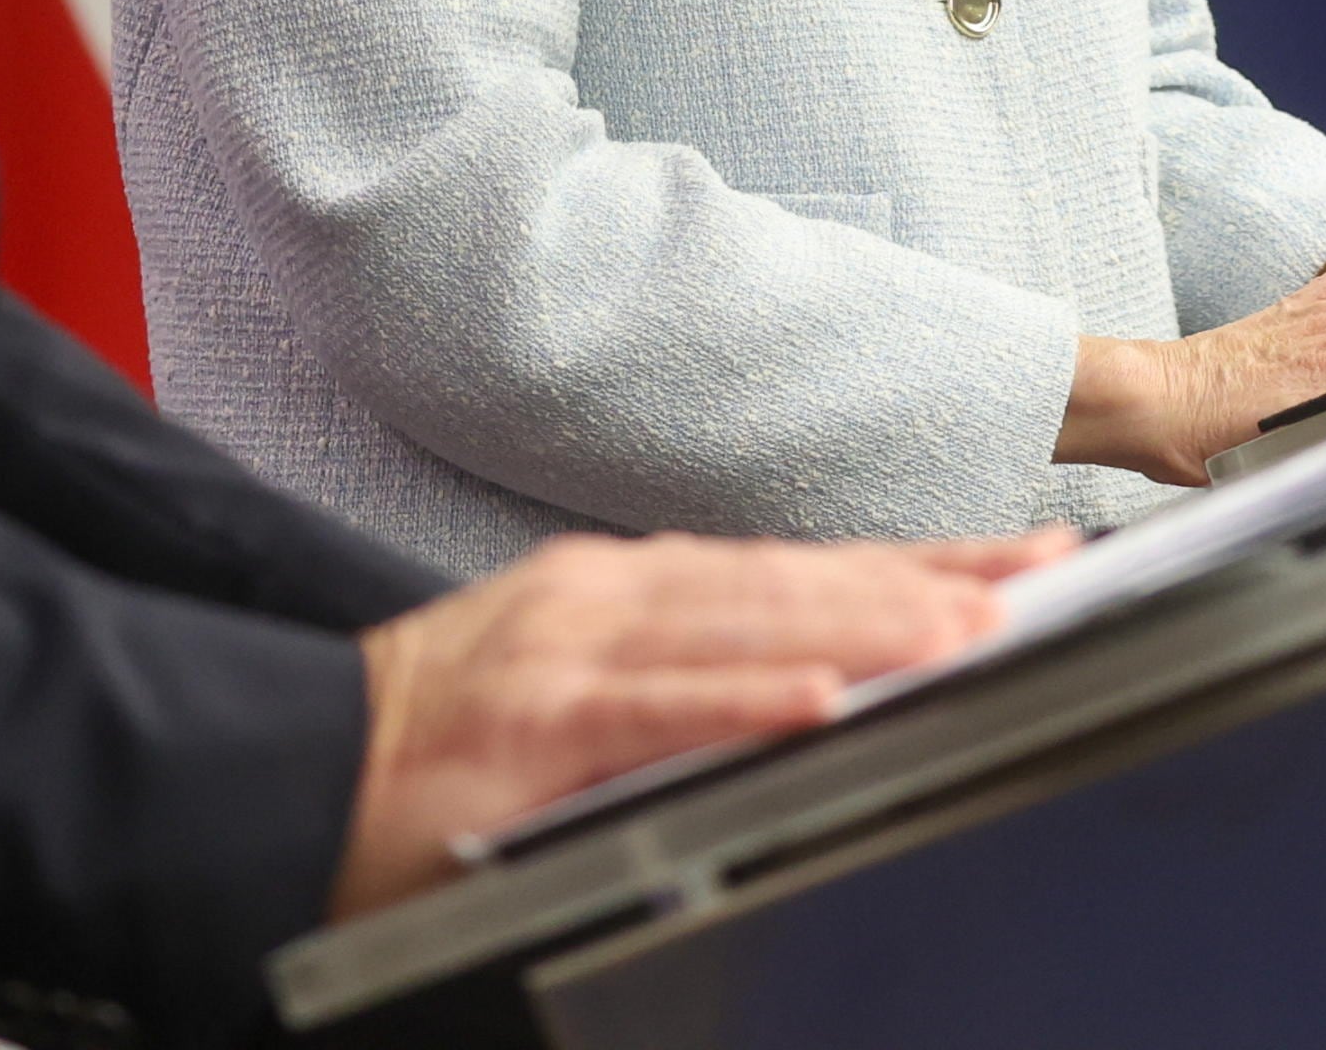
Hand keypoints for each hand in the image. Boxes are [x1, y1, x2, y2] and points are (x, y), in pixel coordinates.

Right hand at [332, 527, 1072, 918]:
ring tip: (967, 630)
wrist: (290, 766)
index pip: (799, 569)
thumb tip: (811, 678)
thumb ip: (680, 673)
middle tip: (1035, 581)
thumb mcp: (570, 681)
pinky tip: (820, 702)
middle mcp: (605, 598)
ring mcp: (568, 651)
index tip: (1016, 560)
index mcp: (623, 588)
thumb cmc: (434, 744)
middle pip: (795, 582)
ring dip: (863, 628)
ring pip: (744, 629)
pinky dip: (742, 701)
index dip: (914, 562)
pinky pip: (656, 708)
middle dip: (924, 580)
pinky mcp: (531, 720)